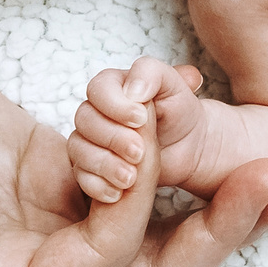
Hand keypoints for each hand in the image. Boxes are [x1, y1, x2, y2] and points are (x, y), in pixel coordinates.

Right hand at [0, 30, 267, 266]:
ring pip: (149, 209)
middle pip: (152, 262)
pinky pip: (127, 158)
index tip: (150, 136)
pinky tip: (176, 80)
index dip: (140, 208)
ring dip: (191, 169)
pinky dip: (155, 126)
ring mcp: (49, 217)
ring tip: (233, 122)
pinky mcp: (51, 167)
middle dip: (216, 224)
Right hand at [71, 56, 207, 203]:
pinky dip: (98, 186)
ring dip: (104, 165)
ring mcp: (90, 140)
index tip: (140, 119)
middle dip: (112, 138)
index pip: (98, 90)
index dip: (116, 106)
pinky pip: (81, 177)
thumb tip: (132, 89)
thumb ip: (152, 73)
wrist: (189, 145)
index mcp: (112, 86)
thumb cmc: (180, 111)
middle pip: (84, 121)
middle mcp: (95, 111)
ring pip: (79, 150)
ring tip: (131, 178)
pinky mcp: (91, 167)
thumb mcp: (174, 84)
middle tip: (139, 152)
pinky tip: (118, 192)